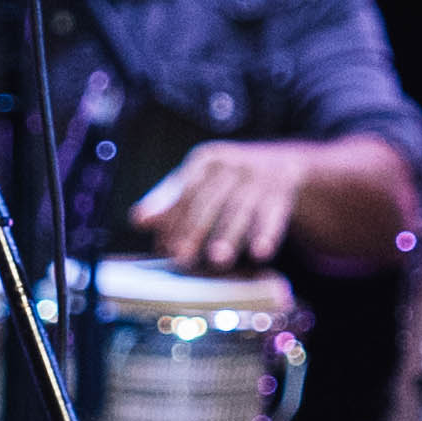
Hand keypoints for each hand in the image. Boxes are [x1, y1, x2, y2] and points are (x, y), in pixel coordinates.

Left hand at [127, 140, 312, 271]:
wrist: (282, 163)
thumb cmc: (228, 180)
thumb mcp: (201, 181)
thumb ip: (170, 201)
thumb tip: (138, 219)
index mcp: (206, 160)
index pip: (186, 190)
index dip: (173, 218)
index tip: (163, 244)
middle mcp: (233, 165)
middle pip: (210, 201)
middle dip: (195, 230)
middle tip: (181, 257)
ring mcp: (259, 177)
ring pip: (240, 210)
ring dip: (229, 236)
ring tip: (217, 260)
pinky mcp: (282, 192)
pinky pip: (273, 216)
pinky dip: (267, 235)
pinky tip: (260, 253)